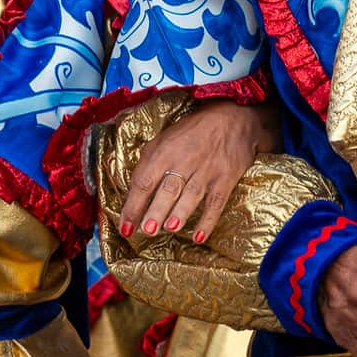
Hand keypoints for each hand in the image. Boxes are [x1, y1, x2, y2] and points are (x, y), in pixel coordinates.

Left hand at [118, 100, 278, 242]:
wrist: (232, 118)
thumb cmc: (192, 131)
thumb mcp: (164, 138)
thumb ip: (149, 162)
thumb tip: (134, 191)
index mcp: (164, 152)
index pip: (144, 181)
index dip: (133, 204)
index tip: (125, 226)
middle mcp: (184, 161)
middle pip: (168, 189)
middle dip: (156, 210)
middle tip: (146, 230)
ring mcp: (206, 171)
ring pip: (191, 195)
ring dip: (179, 213)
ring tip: (169, 229)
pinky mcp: (225, 179)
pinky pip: (216, 203)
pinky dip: (207, 221)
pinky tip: (198, 237)